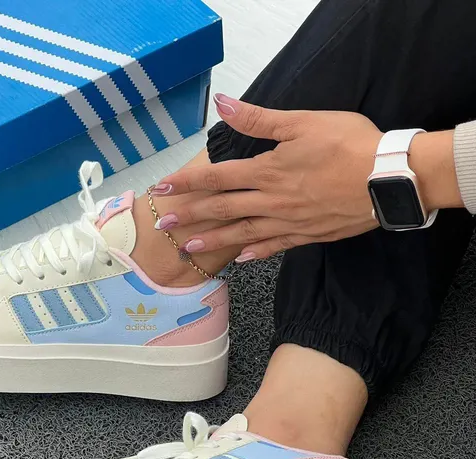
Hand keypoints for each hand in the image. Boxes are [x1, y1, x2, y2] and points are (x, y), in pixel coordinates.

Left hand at [154, 95, 383, 260]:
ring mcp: (289, 222)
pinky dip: (255, 252)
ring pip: (242, 233)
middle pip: (222, 209)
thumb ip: (259, 119)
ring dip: (213, 240)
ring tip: (189, 248)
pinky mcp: (308, 234)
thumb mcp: (303, 123)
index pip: (216, 178)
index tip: (162, 190)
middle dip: (190, 216)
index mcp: (268, 171)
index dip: (186, 184)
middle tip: (163, 225)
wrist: (389, 179)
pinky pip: (275, 246)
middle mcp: (272, 201)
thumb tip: (223, 105)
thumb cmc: (350, 144)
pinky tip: (241, 258)